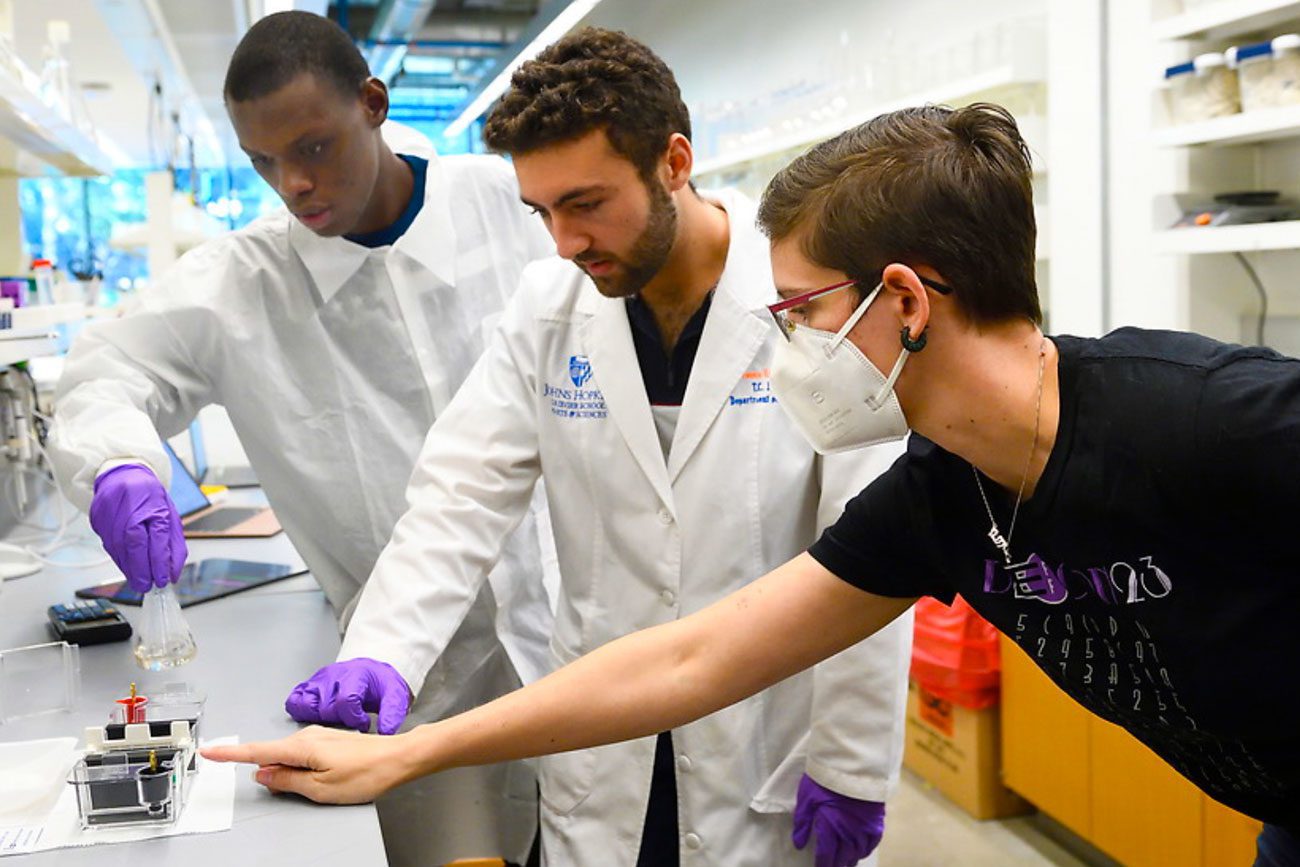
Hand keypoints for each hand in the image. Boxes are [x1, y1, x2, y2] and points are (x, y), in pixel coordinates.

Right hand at [89, 464, 186, 592]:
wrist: (122, 474)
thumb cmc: (148, 495)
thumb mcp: (169, 514)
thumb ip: (173, 544)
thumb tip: (174, 572)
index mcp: (152, 502)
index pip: (157, 536)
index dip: (159, 561)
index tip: (163, 579)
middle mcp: (129, 506)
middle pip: (134, 544)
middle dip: (141, 570)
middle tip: (147, 586)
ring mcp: (110, 511)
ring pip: (118, 547)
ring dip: (129, 568)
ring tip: (139, 581)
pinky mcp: (97, 518)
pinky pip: (108, 544)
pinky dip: (119, 559)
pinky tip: (126, 567)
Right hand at [202, 725, 412, 803]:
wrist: (398, 758)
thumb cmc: (365, 774)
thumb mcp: (320, 788)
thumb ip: (286, 781)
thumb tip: (262, 773)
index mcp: (301, 747)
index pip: (256, 751)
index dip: (230, 754)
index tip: (208, 751)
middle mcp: (307, 736)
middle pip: (273, 755)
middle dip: (272, 773)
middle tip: (297, 790)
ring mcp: (318, 736)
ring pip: (289, 756)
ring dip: (291, 772)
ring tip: (320, 786)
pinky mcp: (328, 740)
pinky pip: (303, 754)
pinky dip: (302, 767)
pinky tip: (322, 778)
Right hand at [285, 658, 410, 734]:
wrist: (371, 672)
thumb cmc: (380, 684)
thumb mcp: (395, 696)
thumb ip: (392, 713)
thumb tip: (386, 730)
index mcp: (355, 676)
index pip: (346, 700)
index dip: (353, 718)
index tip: (362, 723)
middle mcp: (333, 677)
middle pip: (324, 707)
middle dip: (336, 721)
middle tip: (348, 722)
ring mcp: (318, 681)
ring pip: (305, 704)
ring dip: (316, 718)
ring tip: (331, 721)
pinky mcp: (308, 686)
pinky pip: (295, 700)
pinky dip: (300, 711)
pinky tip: (313, 718)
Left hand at [792, 774, 885, 866]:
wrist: (852, 764)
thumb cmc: (825, 778)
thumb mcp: (806, 798)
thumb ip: (802, 822)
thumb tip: (798, 844)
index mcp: (829, 828)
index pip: (826, 855)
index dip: (822, 865)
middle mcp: (848, 833)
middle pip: (843, 857)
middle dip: (836, 865)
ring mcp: (864, 828)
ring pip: (857, 852)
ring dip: (850, 860)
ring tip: (844, 863)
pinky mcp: (876, 821)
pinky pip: (872, 843)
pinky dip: (865, 851)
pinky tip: (860, 852)